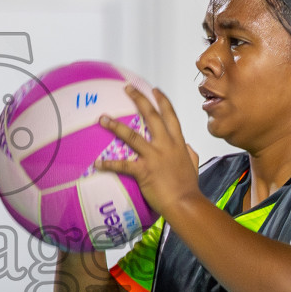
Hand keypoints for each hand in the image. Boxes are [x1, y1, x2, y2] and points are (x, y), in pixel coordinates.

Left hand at [94, 84, 201, 220]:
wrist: (186, 203)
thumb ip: (189, 153)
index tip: (154, 89)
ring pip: (132, 136)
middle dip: (139, 99)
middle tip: (126, 88)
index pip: (170, 116)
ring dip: (116, 126)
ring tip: (102, 118)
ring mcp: (155, 157)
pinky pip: (123, 165)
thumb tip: (187, 147)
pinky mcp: (144, 171)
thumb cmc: (189, 187)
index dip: (162, 101)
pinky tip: (97, 163)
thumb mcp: (193, 165)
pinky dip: (109, 164)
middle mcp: (166, 145)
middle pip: (151, 116)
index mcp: (177, 143)